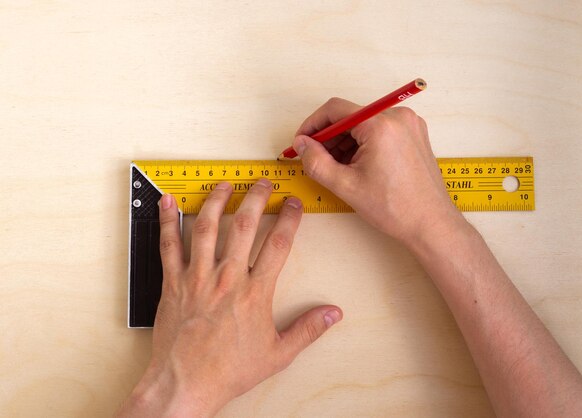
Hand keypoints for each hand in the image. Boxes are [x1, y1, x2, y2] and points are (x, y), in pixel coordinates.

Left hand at [118, 180, 341, 416]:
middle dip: (255, 198)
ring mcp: (198, 277)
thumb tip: (332, 314)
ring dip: (217, 201)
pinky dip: (166, 221)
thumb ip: (307, 330)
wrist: (185, 384)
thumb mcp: (277, 354)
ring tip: (225, 185)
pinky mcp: (173, 283)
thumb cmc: (227, 371)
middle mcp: (226, 278)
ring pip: (207, 228)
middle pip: (244, 226)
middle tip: (262, 183)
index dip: (288, 219)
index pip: (277, 244)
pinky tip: (167, 202)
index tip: (292, 205)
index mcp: (254, 293)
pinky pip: (168, 245)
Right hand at [292, 98, 466, 246]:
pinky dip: (364, 143)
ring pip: (364, 123)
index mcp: (381, 125)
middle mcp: (398, 117)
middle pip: (350, 116)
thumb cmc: (396, 208)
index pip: (335, 110)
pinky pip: (380, 130)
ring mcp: (409, 125)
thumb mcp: (346, 186)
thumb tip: (301, 145)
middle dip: (329, 136)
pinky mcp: (414, 134)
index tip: (302, 141)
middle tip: (315, 158)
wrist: (430, 224)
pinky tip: (357, 166)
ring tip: (337, 168)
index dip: (312, 125)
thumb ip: (316, 162)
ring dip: (346, 141)